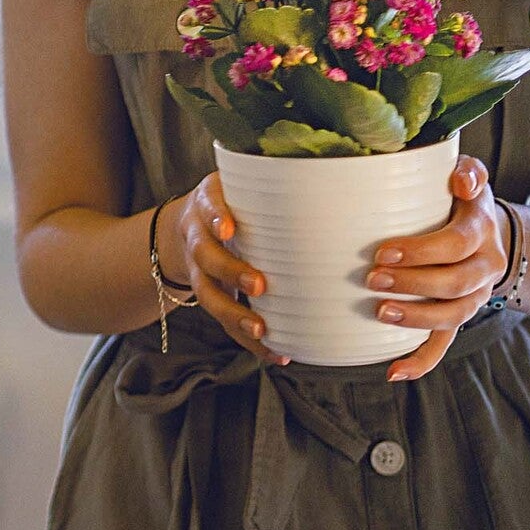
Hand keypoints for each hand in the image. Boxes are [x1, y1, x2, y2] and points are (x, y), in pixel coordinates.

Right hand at [163, 174, 285, 364]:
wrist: (190, 225)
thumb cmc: (233, 202)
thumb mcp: (239, 183)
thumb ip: (273, 183)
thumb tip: (339, 178)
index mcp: (208, 204)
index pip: (208, 207)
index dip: (216, 218)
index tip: (229, 231)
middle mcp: (198, 237)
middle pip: (205, 256)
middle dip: (229, 271)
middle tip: (258, 284)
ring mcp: (199, 269)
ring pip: (208, 294)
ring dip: (233, 314)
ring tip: (261, 330)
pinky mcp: (212, 295)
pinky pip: (225, 322)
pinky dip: (248, 340)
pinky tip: (275, 352)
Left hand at [367, 155, 509, 382]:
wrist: (491, 234)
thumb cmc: (462, 201)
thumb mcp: (470, 179)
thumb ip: (468, 172)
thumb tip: (461, 180)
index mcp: (481, 231)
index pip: (455, 244)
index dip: (420, 251)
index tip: (382, 252)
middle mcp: (484, 267)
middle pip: (453, 283)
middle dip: (412, 283)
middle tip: (371, 278)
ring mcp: (473, 296)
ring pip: (452, 316)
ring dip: (416, 319)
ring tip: (380, 312)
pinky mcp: (458, 316)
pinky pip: (444, 344)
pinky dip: (421, 361)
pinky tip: (393, 372)